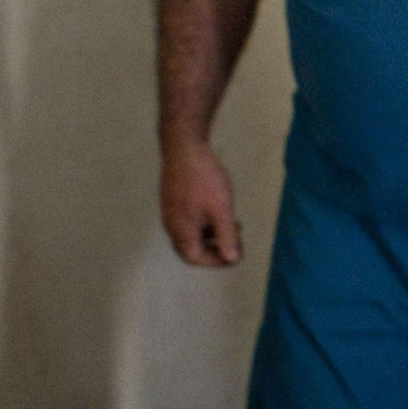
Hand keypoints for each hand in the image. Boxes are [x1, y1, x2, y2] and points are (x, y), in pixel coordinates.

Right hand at [160, 143, 242, 265]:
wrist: (184, 147)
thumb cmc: (203, 178)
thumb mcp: (221, 209)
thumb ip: (227, 236)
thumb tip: (232, 259)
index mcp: (181, 230)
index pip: (195, 258)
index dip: (216, 261)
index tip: (235, 253)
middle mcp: (172, 225)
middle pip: (192, 249)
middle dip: (216, 249)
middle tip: (237, 240)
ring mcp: (170, 212)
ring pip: (192, 234)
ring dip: (213, 235)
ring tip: (234, 224)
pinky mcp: (173, 201)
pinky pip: (189, 221)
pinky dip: (206, 223)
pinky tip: (220, 210)